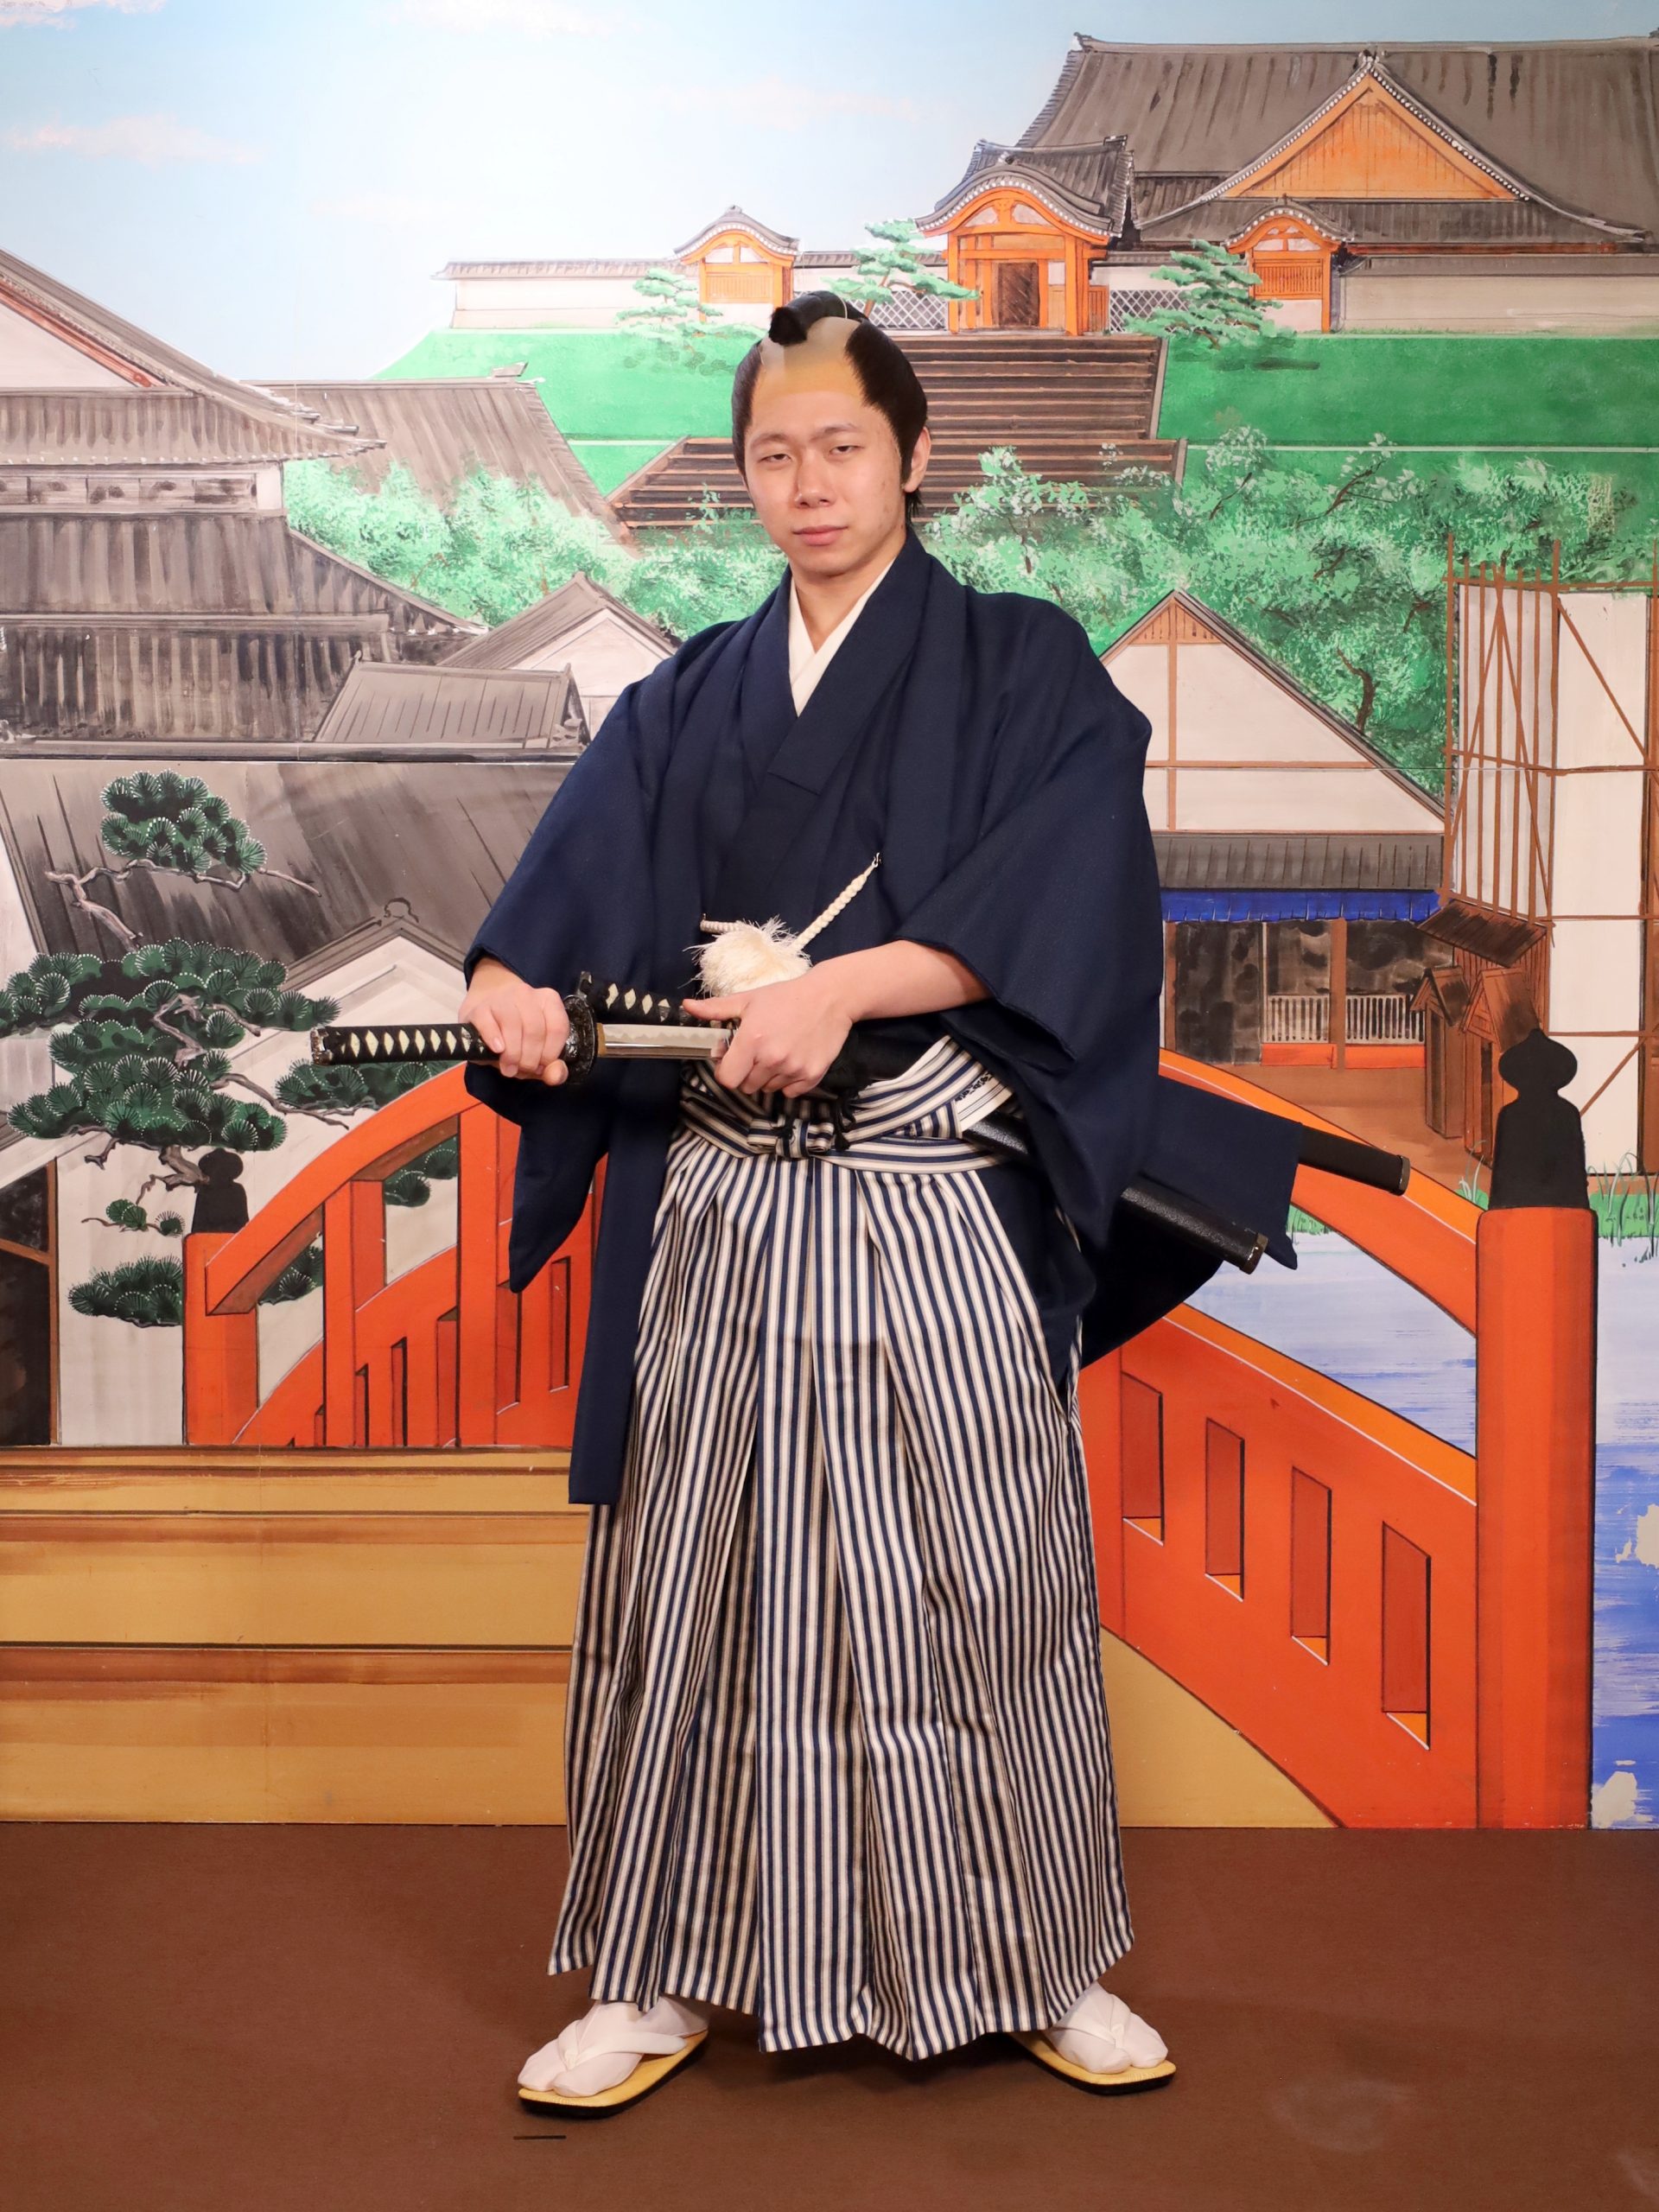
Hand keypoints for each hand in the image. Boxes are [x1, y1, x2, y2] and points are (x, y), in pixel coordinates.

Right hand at [459, 957, 571, 1083]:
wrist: (484, 1012)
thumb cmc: (515, 1034)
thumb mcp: (537, 1051)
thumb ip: (552, 1067)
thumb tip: (555, 1077)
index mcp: (548, 1001)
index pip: (558, 1028)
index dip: (550, 1053)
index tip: (540, 1066)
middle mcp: (527, 994)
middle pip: (535, 1029)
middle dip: (530, 1058)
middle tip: (522, 1069)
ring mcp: (501, 998)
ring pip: (513, 1024)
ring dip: (513, 1053)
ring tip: (509, 1067)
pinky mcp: (479, 1008)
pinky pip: (488, 1023)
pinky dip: (494, 1038)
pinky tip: (497, 1049)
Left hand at [681, 968, 853, 1096]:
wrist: (830, 997)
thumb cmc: (786, 997)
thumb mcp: (749, 999)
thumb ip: (716, 1008)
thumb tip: (687, 1006)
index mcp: (752, 1041)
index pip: (727, 1079)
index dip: (726, 1071)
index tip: (733, 1060)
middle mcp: (772, 1059)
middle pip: (747, 1087)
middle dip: (748, 1072)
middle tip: (759, 1051)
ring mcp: (793, 1069)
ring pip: (768, 1089)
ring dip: (768, 1077)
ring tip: (778, 1052)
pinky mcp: (812, 1076)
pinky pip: (790, 1092)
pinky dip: (789, 1082)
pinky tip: (793, 1059)